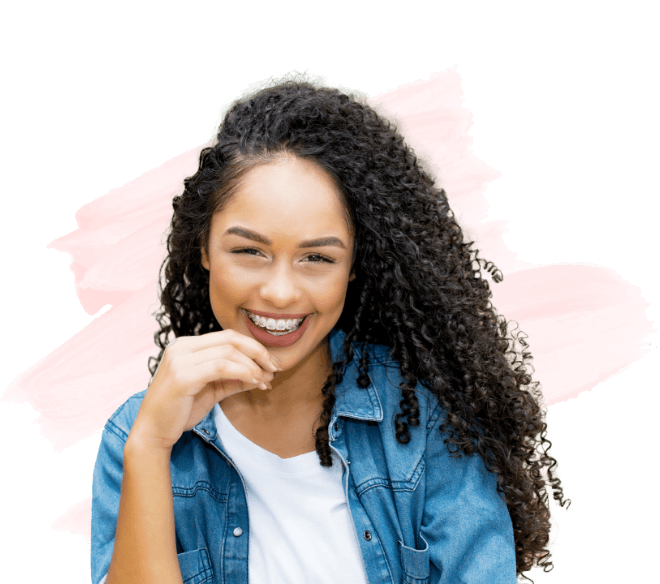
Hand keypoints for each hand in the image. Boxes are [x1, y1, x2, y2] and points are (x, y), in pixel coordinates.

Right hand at [129, 329, 279, 450]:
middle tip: (274, 367)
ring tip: (265, 380)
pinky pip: (221, 366)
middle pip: (230, 338)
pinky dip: (243, 372)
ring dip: (253, 365)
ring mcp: (180, 359)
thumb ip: (234, 379)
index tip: (270, 362)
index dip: (253, 346)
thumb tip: (263, 375)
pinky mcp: (183, 375)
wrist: (152, 432)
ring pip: (228, 352)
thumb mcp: (212, 390)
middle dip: (258, 351)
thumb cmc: (179, 411)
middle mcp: (181, 346)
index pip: (227, 337)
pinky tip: (255, 382)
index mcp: (186, 346)